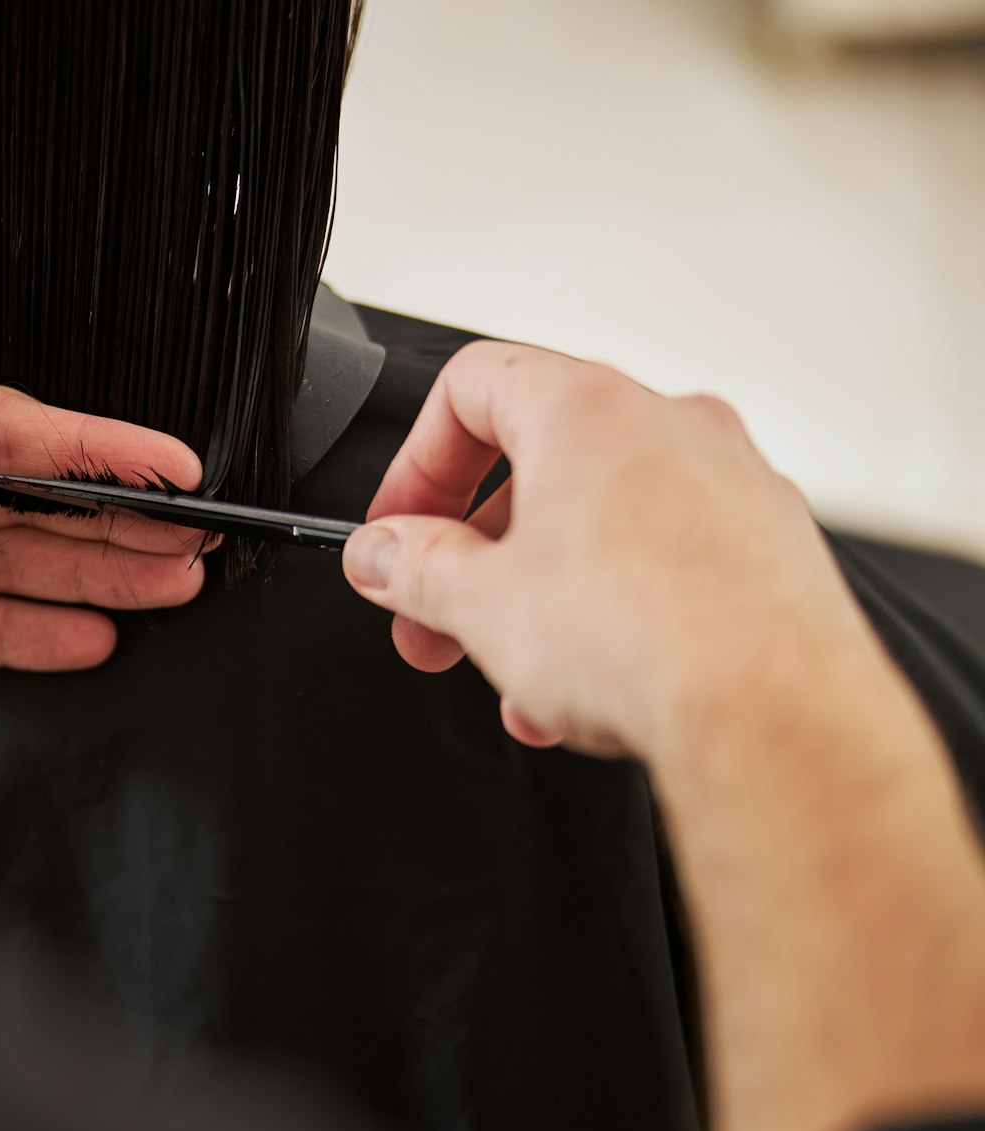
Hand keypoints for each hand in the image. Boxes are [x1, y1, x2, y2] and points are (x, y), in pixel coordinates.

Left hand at [0, 292, 206, 717]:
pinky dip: (26, 638)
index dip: (89, 446)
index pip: (0, 428)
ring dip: (90, 575)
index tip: (164, 460)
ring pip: (6, 570)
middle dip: (111, 518)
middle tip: (192, 536)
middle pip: (22, 504)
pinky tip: (89, 636)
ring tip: (170, 584)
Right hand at [340, 342, 878, 760]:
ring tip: (514, 675)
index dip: (414, 465)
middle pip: (536, 467)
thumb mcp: (478, 604)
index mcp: (587, 410)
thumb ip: (413, 568)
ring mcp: (732, 484)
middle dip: (471, 557)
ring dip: (540, 600)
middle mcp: (670, 427)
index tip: (397, 530)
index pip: (471, 388)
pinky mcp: (771, 549)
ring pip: (602, 526)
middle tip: (436, 620)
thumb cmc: (647, 639)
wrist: (773, 714)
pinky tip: (588, 691)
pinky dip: (614, 614)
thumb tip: (384, 555)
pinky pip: (666, 565)